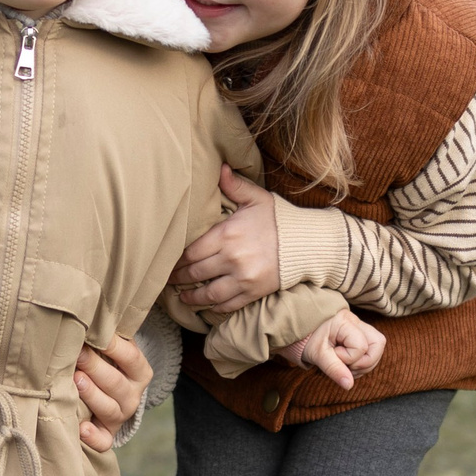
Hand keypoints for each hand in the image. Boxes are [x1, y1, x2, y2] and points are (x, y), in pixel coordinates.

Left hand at [73, 331, 152, 451]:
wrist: (110, 394)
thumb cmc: (106, 363)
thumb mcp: (114, 348)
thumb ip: (106, 336)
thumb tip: (88, 313)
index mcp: (139, 372)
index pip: (131, 358)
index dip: (114, 346)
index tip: (95, 334)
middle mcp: (132, 396)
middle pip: (117, 384)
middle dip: (96, 369)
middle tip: (78, 356)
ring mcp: (120, 416)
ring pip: (110, 409)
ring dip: (92, 395)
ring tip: (76, 382)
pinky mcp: (107, 434)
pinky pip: (104, 441)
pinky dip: (93, 437)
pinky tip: (81, 428)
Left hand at [173, 166, 283, 315]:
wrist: (309, 243)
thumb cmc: (280, 219)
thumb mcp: (257, 198)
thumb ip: (234, 185)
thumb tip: (219, 167)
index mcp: (227, 234)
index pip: (191, 251)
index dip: (175, 259)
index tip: (166, 260)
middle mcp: (232, 258)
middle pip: (195, 272)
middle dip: (178, 278)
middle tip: (167, 279)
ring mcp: (243, 278)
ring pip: (208, 293)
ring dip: (192, 297)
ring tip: (182, 297)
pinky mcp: (253, 292)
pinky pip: (228, 304)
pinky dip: (214, 307)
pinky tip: (206, 305)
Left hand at [280, 310, 385, 388]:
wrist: (297, 327)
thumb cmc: (306, 338)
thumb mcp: (317, 354)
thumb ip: (333, 368)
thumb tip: (349, 385)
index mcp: (345, 322)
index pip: (361, 346)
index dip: (349, 358)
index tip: (332, 356)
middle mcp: (356, 321)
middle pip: (379, 342)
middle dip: (365, 361)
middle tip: (345, 365)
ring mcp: (359, 326)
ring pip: (377, 346)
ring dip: (365, 362)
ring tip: (345, 365)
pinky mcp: (358, 333)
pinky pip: (370, 348)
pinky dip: (362, 360)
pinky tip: (347, 363)